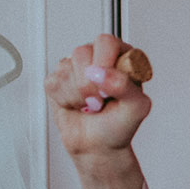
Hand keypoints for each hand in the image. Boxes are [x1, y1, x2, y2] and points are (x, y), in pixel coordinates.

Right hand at [45, 34, 151, 159]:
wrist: (99, 146)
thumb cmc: (119, 125)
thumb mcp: (136, 109)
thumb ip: (125, 86)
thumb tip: (100, 73)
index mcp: (122, 57)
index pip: (106, 43)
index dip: (103, 65)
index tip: (107, 90)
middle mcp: (99, 57)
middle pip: (81, 52)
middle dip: (88, 84)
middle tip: (100, 102)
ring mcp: (77, 66)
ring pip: (65, 67)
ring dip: (77, 96)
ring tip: (90, 106)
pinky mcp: (58, 79)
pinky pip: (53, 82)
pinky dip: (65, 100)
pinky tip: (76, 105)